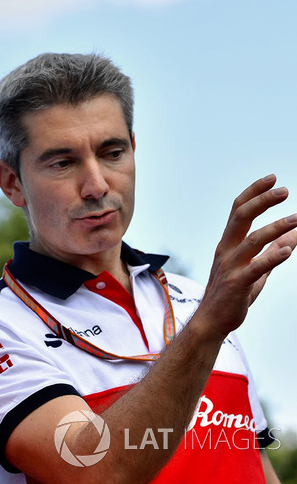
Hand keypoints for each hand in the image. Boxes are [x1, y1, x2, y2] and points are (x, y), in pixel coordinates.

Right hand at [195, 174, 296, 340]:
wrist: (212, 322)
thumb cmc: (232, 295)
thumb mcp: (256, 269)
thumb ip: (273, 252)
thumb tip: (294, 236)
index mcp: (228, 244)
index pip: (238, 211)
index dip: (254, 193)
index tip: (272, 178)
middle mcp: (226, 251)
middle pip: (241, 217)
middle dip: (262, 201)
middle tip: (284, 190)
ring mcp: (230, 267)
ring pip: (252, 240)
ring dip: (277, 227)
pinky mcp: (237, 284)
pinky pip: (255, 267)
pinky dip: (272, 256)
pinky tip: (288, 249)